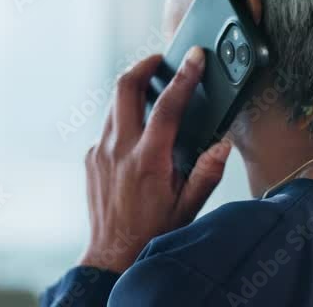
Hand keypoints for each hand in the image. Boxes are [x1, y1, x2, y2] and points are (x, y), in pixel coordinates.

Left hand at [80, 47, 230, 272]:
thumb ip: (207, 172)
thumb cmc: (153, 232)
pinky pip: (108, 127)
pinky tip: (138, 130)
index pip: (167, 107)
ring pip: (113, 104)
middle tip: (161, 60)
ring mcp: (100, 152)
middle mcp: (119, 150)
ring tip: (152, 88)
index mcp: (148, 160)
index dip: (183, 76)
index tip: (194, 57)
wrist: (112, 254)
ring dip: (132, 90)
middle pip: (124, 88)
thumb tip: (221, 142)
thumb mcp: (189, 206)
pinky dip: (124, 119)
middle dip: (143, 65)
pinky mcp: (91, 158)